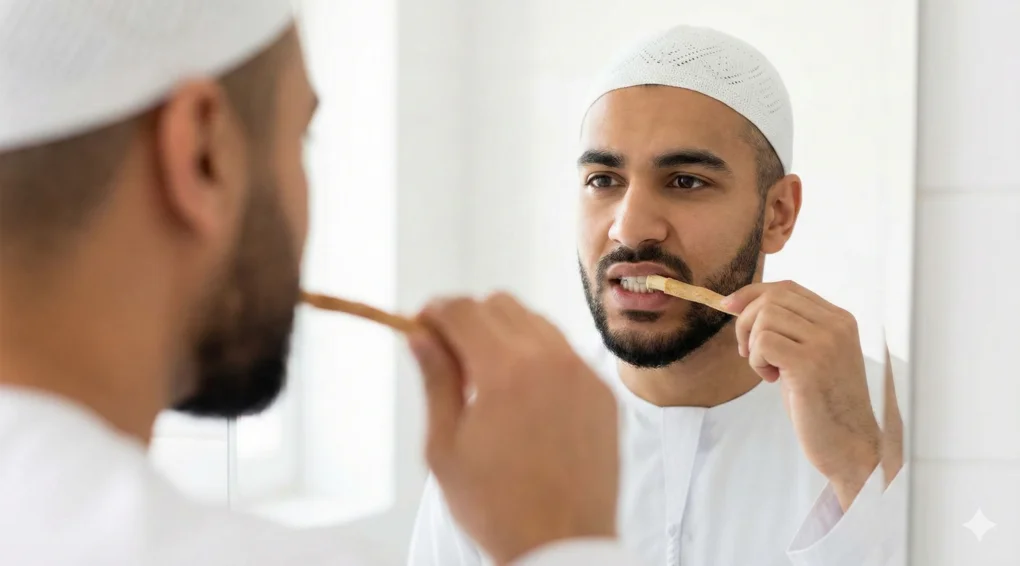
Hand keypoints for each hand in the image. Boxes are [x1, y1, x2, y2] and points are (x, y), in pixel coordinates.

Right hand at [408, 293, 618, 563]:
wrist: (562, 546)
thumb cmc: (495, 506)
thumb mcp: (445, 446)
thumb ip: (435, 380)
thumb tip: (421, 337)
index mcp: (505, 370)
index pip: (463, 308)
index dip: (435, 312)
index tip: (422, 327)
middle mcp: (551, 360)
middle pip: (500, 304)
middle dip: (469, 319)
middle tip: (451, 355)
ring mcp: (585, 374)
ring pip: (537, 322)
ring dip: (506, 334)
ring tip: (488, 380)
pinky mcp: (604, 393)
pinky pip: (567, 353)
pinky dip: (540, 358)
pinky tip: (525, 397)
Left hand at [723, 281, 880, 510]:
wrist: (849, 444)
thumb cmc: (824, 403)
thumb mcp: (810, 355)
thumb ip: (790, 329)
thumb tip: (739, 303)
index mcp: (840, 319)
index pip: (787, 287)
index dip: (752, 293)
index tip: (729, 306)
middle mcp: (836, 325)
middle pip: (772, 298)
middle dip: (746, 321)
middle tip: (749, 353)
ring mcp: (826, 343)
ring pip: (765, 317)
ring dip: (753, 344)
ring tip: (768, 370)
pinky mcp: (810, 364)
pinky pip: (763, 343)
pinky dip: (757, 360)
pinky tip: (772, 380)